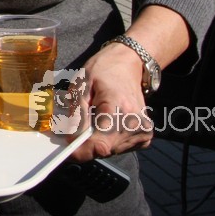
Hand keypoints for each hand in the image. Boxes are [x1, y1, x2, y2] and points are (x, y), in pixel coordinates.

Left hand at [67, 43, 153, 161]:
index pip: (100, 143)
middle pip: (103, 149)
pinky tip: (108, 123)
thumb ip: (77, 114)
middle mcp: (135, 122)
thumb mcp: (81, 85)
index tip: (68, 150)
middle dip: (86, 142)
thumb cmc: (102, 71)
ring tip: (96, 118)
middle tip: (78, 126)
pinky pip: (119, 148)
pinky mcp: (146, 136)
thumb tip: (72, 138)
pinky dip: (109, 140)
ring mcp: (143, 131)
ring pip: (110, 151)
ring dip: (97, 140)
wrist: (129, 64)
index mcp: (117, 106)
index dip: (82, 151)